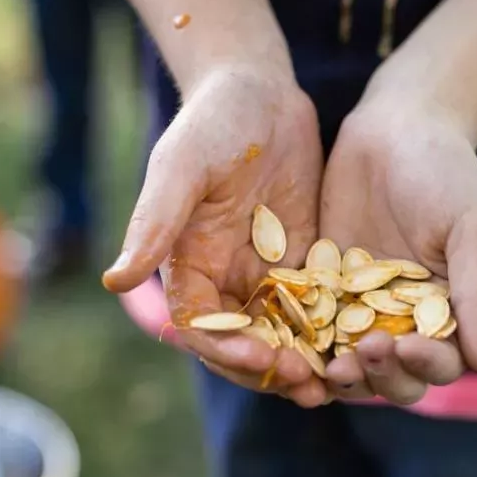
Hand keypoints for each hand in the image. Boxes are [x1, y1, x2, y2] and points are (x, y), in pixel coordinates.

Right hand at [102, 68, 328, 407]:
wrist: (259, 89)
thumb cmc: (211, 121)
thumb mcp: (182, 167)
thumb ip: (154, 222)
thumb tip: (113, 280)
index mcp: (188, 266)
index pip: (203, 329)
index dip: (229, 353)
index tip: (263, 361)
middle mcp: (226, 279)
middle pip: (245, 346)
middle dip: (273, 371)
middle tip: (310, 387)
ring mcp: (267, 273)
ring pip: (284, 337)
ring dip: (305, 363)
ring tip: (337, 381)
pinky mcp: (306, 262)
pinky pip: (318, 309)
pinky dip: (334, 332)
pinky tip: (363, 347)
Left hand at [319, 98, 476, 404]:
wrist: (396, 126)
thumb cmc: (447, 173)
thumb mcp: (470, 229)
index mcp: (447, 314)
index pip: (440, 364)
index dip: (425, 366)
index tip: (408, 346)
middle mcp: (403, 320)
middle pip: (393, 377)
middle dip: (381, 375)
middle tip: (363, 350)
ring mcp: (357, 307)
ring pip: (349, 364)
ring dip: (341, 373)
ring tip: (327, 363)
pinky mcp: (319, 287)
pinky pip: (309, 329)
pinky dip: (302, 346)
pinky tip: (289, 346)